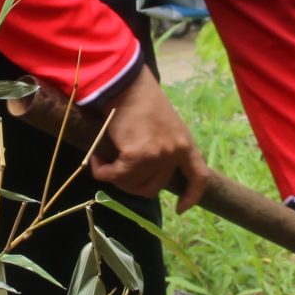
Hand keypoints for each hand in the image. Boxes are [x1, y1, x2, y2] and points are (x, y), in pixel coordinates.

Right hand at [92, 69, 208, 205]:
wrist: (127, 84)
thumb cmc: (140, 99)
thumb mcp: (163, 125)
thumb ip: (162, 146)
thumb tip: (143, 171)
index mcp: (185, 143)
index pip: (198, 177)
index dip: (191, 196)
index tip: (180, 209)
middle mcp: (175, 152)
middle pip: (153, 188)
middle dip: (131, 185)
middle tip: (116, 172)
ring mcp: (158, 155)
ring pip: (131, 183)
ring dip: (113, 177)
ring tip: (103, 161)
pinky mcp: (138, 156)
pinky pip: (115, 175)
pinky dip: (102, 171)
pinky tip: (96, 160)